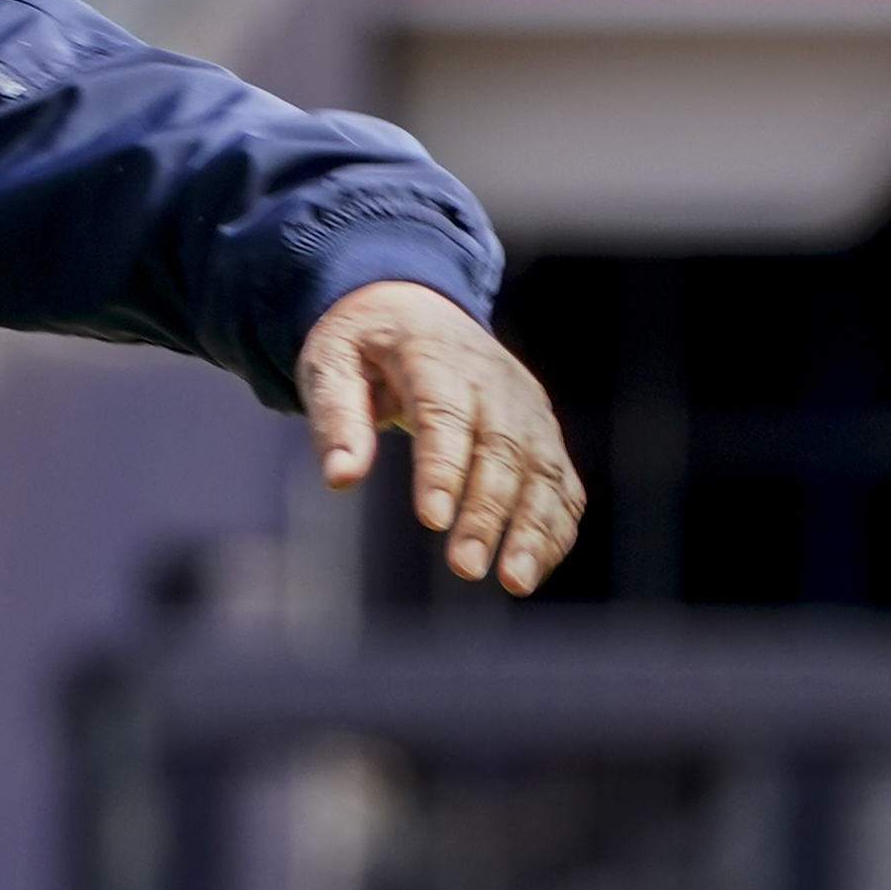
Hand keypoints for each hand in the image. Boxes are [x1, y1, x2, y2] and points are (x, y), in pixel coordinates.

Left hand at [299, 280, 586, 594]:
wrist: (413, 308)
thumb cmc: (362, 345)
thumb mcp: (329, 362)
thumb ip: (335, 416)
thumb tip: (340, 479)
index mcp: (434, 355)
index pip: (445, 415)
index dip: (442, 468)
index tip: (430, 520)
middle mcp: (494, 381)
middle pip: (501, 450)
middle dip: (486, 512)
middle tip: (463, 567)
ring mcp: (526, 407)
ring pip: (543, 470)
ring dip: (533, 528)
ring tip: (512, 581)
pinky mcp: (542, 431)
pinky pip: (561, 482)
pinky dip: (554, 526)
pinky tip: (533, 570)